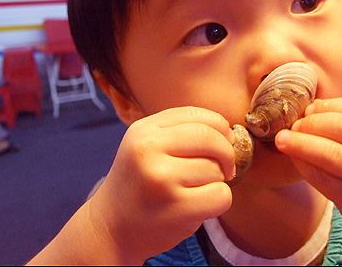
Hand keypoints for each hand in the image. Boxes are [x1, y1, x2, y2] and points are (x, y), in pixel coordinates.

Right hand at [88, 107, 234, 262]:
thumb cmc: (139, 184)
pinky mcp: (176, 207)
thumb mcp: (146, 146)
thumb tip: (230, 132)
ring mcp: (162, 178)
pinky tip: (199, 205)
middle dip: (227, 153)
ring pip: (217, 169)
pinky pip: (221, 195)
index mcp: (144, 130)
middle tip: (225, 167)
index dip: (219, 127)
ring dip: (217, 181)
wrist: (111, 228)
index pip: (197, 114)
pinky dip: (218, 201)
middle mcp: (149, 150)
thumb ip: (181, 131)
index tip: (225, 141)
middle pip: (211, 138)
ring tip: (195, 189)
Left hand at [275, 98, 341, 240]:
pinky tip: (294, 158)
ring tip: (283, 139)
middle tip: (294, 125)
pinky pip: (322, 178)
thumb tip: (312, 106)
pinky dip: (303, 165)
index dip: (326, 106)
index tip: (308, 109)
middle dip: (311, 123)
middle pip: (341, 128)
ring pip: (329, 154)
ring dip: (300, 143)